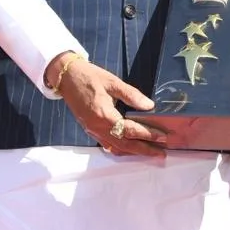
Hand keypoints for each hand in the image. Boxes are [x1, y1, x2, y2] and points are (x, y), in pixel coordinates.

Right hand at [45, 52, 166, 156]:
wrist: (66, 77)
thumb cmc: (89, 77)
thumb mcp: (112, 82)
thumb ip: (131, 95)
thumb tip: (149, 106)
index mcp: (104, 115)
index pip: (130, 130)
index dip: (148, 134)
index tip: (162, 137)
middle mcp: (98, 127)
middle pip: (125, 145)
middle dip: (144, 150)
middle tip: (161, 153)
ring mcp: (93, 130)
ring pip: (116, 148)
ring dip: (134, 152)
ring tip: (150, 152)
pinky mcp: (90, 130)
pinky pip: (107, 145)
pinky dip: (121, 149)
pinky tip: (130, 148)